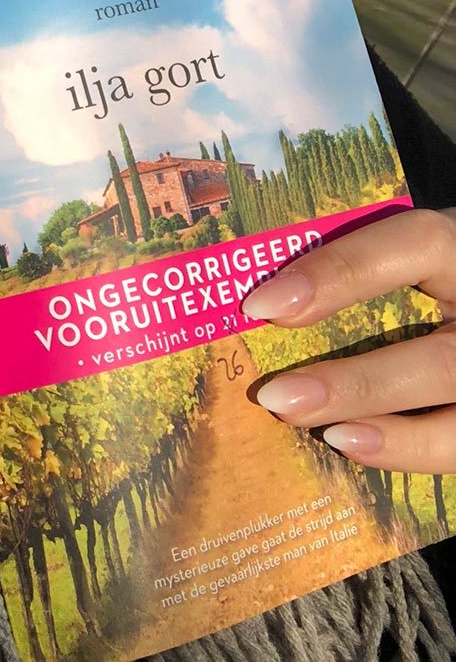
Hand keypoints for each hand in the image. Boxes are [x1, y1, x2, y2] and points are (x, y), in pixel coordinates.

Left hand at [241, 207, 455, 473]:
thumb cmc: (432, 263)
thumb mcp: (412, 249)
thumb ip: (358, 260)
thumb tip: (267, 296)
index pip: (415, 245)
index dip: (337, 272)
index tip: (261, 305)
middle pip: (439, 362)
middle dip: (354, 385)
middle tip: (276, 397)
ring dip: (386, 437)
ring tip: (322, 433)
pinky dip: (408, 453)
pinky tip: (354, 445)